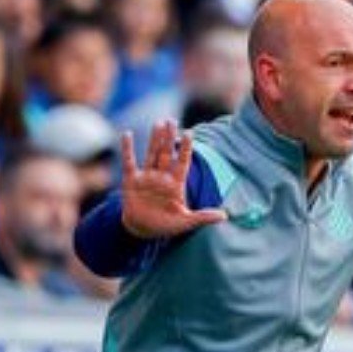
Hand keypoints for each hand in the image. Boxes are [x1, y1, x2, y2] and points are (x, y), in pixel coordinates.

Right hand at [119, 122, 227, 238]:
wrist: (142, 231)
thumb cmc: (165, 225)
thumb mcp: (186, 222)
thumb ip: (203, 217)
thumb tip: (225, 216)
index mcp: (176, 183)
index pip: (182, 162)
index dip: (185, 148)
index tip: (189, 133)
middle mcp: (162, 177)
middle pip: (167, 153)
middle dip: (170, 138)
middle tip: (172, 120)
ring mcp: (147, 177)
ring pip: (152, 154)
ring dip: (155, 139)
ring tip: (158, 123)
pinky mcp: (131, 180)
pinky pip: (130, 162)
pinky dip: (128, 149)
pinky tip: (127, 134)